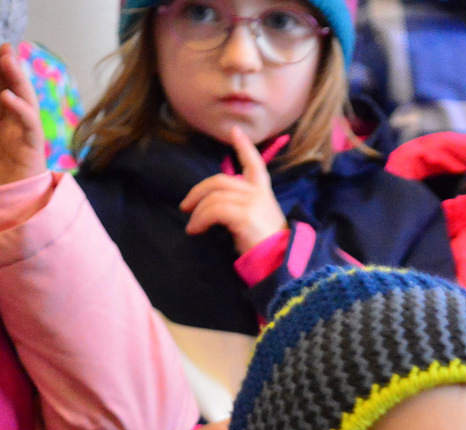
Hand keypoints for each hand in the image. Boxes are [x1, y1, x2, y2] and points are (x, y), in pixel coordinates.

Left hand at [0, 44, 45, 187]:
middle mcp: (12, 124)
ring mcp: (24, 134)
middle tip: (6, 47)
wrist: (6, 203)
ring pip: (24, 101)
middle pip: (12, 90)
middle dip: (9, 69)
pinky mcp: (32, 147)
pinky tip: (8, 96)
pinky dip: (20, 109)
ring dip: (17, 80)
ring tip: (9, 60)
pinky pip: (29, 124)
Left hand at [180, 127, 287, 254]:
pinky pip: (213, 210)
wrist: (279, 261)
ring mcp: (252, 202)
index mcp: (263, 192)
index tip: (235, 131)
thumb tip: (215, 206)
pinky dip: (200, 220)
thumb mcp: (255, 219)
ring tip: (192, 227)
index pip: (254, 164)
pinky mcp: (244, 214)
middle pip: (220, 181)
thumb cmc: (266, 245)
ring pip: (213, 196)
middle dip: (198, 191)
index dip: (244, 146)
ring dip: (197, 211)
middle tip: (185, 206)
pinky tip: (196, 230)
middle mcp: (258, 193)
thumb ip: (241, 205)